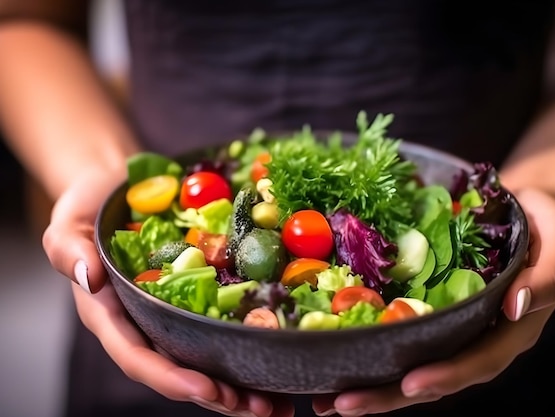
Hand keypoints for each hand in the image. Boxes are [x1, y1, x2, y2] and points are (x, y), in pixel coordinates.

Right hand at [42, 171, 293, 416]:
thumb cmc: (90, 206)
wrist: (116, 191)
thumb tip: (88, 276)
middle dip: (218, 395)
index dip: (171, 377)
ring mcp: (172, 316)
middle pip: (179, 371)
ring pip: (206, 361)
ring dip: (241, 387)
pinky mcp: (197, 300)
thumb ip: (69, 249)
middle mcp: (144, 324)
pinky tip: (281, 364)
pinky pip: (222, 329)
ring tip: (278, 405)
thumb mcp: (70, 221)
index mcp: (111, 316)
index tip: (206, 389)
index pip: (138, 357)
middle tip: (258, 409)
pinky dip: (251, 349)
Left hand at [311, 188, 554, 415]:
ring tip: (328, 399)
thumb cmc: (542, 222)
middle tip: (343, 404)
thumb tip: (517, 307)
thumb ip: (546, 275)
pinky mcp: (430, 313)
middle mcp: (478, 336)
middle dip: (389, 395)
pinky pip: (400, 338)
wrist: (521, 209)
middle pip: (435, 377)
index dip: (446, 376)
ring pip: (412, 366)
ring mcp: (452, 328)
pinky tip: (336, 360)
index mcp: (511, 328)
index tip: (410, 384)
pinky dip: (369, 352)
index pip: (479, 361)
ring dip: (371, 385)